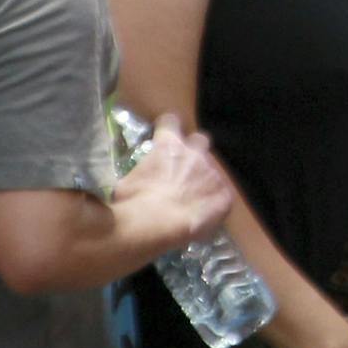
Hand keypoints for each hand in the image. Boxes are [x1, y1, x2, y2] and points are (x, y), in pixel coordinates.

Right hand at [115, 114, 233, 249]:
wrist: (153, 225)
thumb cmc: (131, 203)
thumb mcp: (124, 183)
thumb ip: (139, 174)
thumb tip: (136, 180)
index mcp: (168, 145)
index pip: (171, 121)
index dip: (168, 129)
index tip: (164, 138)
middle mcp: (194, 153)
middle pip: (200, 140)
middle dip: (194, 151)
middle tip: (183, 169)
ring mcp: (211, 173)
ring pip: (212, 171)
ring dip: (202, 182)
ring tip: (190, 201)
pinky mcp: (223, 195)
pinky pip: (222, 195)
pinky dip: (214, 203)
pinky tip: (202, 216)